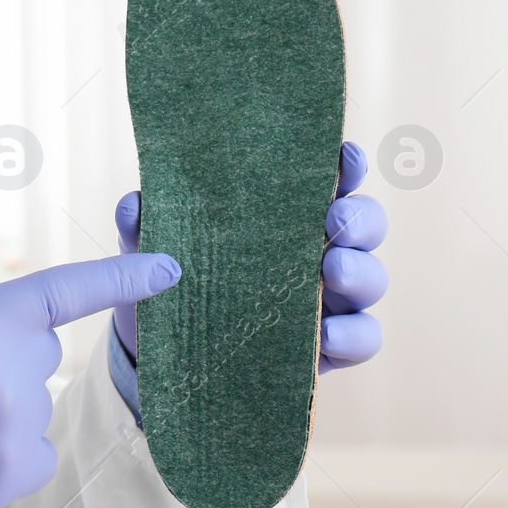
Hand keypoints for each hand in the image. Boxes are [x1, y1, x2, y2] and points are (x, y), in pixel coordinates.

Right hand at [0, 254, 181, 507]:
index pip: (64, 292)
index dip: (122, 280)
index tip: (172, 270)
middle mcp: (1, 377)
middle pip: (38, 349)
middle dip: (0, 350)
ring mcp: (9, 434)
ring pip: (32, 399)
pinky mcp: (7, 481)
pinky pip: (34, 447)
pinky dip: (5, 445)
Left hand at [111, 140, 386, 372]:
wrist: (157, 350)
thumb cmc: (167, 280)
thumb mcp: (149, 252)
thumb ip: (143, 226)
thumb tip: (134, 203)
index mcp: (281, 215)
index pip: (326, 180)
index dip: (344, 164)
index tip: (341, 157)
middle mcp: (316, 250)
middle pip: (364, 223)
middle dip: (361, 218)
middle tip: (336, 222)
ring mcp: (329, 299)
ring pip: (373, 277)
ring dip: (362, 271)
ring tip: (333, 272)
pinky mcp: (328, 347)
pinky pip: (363, 338)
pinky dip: (354, 335)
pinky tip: (325, 335)